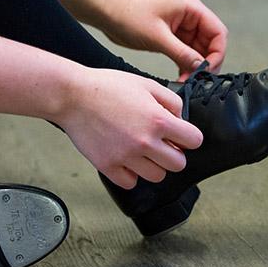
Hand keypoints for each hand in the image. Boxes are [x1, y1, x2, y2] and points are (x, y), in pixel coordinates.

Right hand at [55, 68, 202, 188]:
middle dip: (174, 154)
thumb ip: (171, 101)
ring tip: (141, 151)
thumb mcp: (146, 84)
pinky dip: (131, 174)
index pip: (194, 141)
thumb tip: (182, 119)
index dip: (189, 137)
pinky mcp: (108, 166)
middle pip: (178, 164)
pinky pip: (130, 182)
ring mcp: (126, 156)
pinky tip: (126, 158)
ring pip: (156, 176)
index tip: (180, 135)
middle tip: (161, 144)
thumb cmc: (107, 87)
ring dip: (153, 165)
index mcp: (158, 120)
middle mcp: (145, 141)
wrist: (72, 95)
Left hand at [100, 0, 227, 80]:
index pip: (218, 32)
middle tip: (196, 80)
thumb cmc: (129, 17)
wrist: (108, 14)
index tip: (207, 71)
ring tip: (185, 81)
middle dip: (206, 63)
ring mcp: (183, 27)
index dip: (217, 53)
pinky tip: (180, 77)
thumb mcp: (157, 38)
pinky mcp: (174, 37)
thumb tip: (201, 68)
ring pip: (200, 51)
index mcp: (191, 8)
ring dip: (195, 67)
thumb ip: (182, 53)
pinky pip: (188, 54)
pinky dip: (187, 65)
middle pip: (212, 43)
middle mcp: (191, 16)